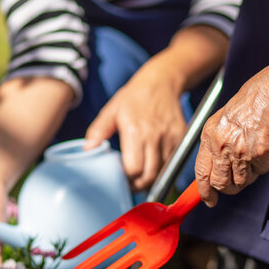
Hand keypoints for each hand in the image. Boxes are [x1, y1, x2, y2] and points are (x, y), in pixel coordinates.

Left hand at [85, 58, 186, 190]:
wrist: (160, 83)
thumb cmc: (133, 97)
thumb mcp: (111, 111)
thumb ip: (98, 131)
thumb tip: (87, 150)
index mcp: (135, 131)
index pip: (133, 169)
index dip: (126, 178)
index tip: (120, 178)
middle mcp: (155, 137)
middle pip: (149, 176)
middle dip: (138, 185)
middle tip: (129, 184)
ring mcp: (170, 138)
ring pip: (162, 172)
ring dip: (151, 178)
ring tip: (140, 176)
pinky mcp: (181, 138)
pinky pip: (172, 162)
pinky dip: (163, 168)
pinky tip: (152, 164)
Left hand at [195, 45, 268, 206]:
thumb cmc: (251, 104)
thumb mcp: (223, 121)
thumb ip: (216, 145)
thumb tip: (214, 173)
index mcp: (209, 136)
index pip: (201, 172)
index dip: (204, 191)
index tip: (209, 201)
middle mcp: (222, 145)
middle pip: (221, 183)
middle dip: (229, 188)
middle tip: (236, 183)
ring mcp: (241, 150)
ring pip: (241, 181)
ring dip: (248, 174)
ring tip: (253, 154)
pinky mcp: (260, 153)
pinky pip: (261, 171)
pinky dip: (263, 164)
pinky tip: (264, 146)